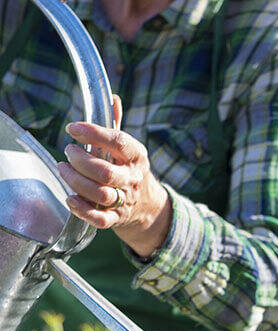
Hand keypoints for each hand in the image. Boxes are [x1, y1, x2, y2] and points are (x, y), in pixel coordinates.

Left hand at [58, 96, 171, 258]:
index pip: (118, 142)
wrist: (147, 205)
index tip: (73, 128)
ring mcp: (125, 200)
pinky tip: (70, 198)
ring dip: (76, 181)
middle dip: (80, 161)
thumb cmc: (128, 169)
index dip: (94, 134)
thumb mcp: (127, 147)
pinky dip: (82, 210)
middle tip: (68, 151)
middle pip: (105, 172)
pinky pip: (100, 219)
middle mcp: (132, 179)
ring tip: (63, 168)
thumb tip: (112, 97)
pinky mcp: (116, 218)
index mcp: (136, 156)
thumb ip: (116, 124)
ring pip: (99, 194)